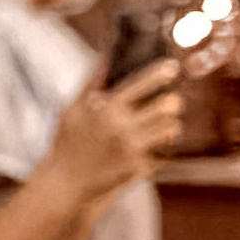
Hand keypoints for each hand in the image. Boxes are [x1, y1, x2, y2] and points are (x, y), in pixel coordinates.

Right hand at [42, 62, 182, 218]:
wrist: (65, 184)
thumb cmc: (67, 144)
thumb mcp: (72, 110)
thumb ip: (91, 83)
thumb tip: (106, 55)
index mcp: (107, 108)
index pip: (143, 83)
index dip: (162, 73)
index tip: (172, 68)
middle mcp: (122, 126)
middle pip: (166, 106)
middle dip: (173, 101)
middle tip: (172, 100)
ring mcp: (133, 149)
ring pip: (171, 129)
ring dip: (171, 124)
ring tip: (166, 123)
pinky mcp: (139, 167)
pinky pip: (164, 152)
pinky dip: (163, 147)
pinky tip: (156, 145)